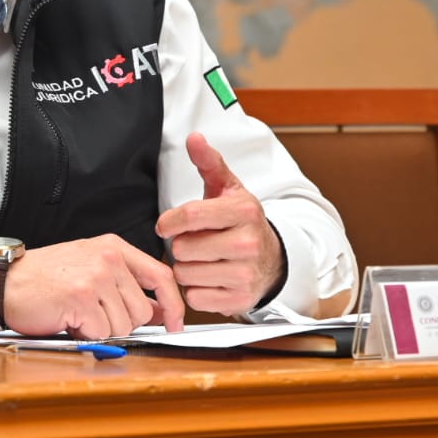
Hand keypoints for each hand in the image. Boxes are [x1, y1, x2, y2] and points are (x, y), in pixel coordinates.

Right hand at [1, 235, 184, 339]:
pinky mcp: (82, 296)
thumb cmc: (44, 278)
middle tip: (93, 313)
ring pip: (124, 324)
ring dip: (101, 328)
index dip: (173, 304)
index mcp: (113, 247)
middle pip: (143, 310)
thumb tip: (160, 310)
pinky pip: (101, 332)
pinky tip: (68, 318)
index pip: (161, 275)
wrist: (6, 282)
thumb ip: (126, 285)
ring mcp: (96, 276)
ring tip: (78, 312)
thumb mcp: (91, 269)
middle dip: (121, 322)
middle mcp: (108, 257)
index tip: (176, 322)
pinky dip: (85, 333)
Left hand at [155, 132, 284, 314]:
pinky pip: (195, 298)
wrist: (272, 259)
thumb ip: (208, 162)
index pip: (190, 215)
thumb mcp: (228, 188)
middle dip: (180, 246)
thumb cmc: (241, 222)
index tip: (165, 225)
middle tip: (194, 243)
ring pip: (186, 274)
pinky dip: (196, 291)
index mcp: (243, 210)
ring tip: (202, 260)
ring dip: (186, 269)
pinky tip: (209, 278)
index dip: (169, 221)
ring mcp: (245, 273)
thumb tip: (194, 138)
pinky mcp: (240, 299)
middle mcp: (247, 242)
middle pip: (183, 247)